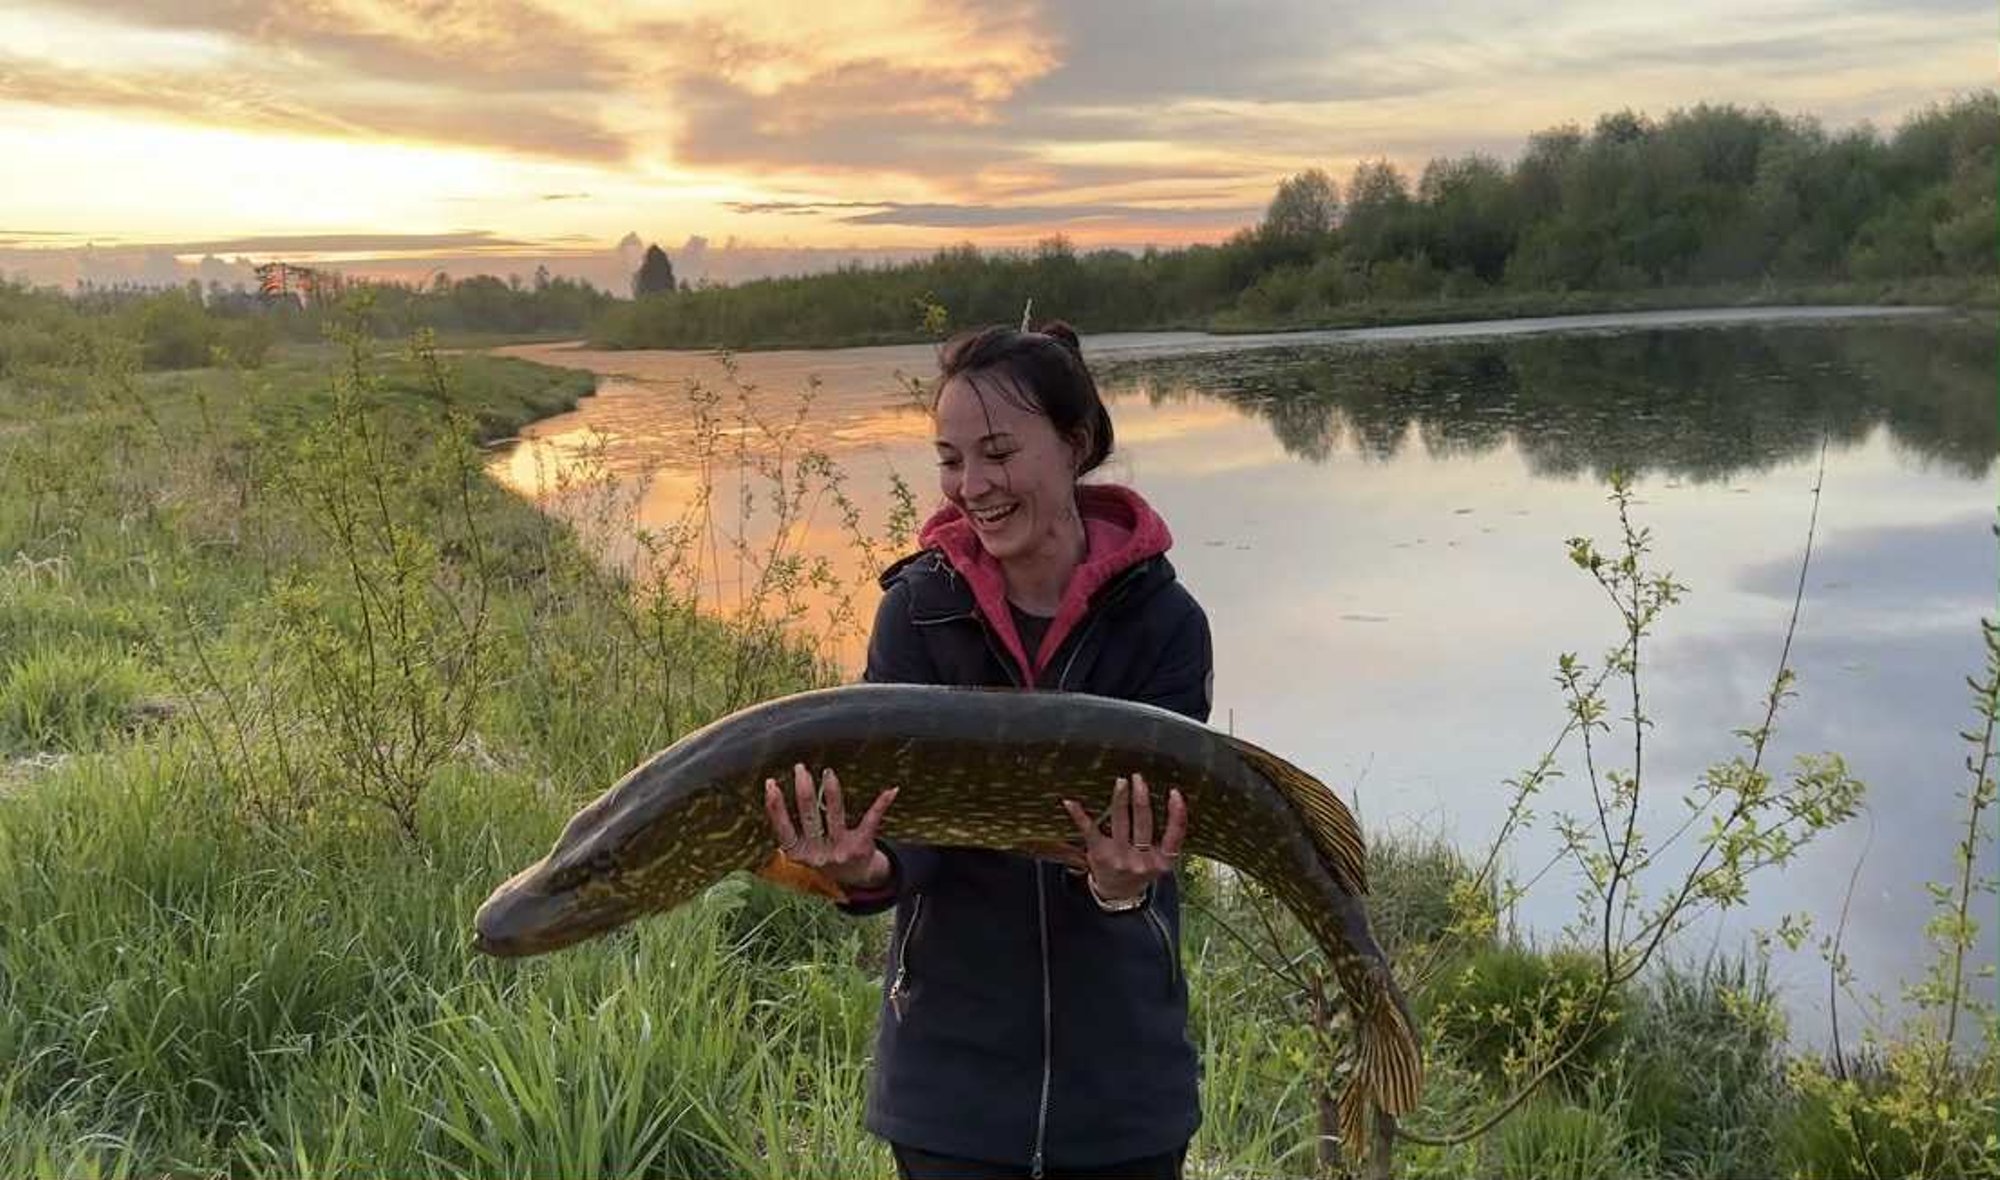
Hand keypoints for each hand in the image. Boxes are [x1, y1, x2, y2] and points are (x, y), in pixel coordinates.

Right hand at [763, 763, 896, 889]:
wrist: (854, 878)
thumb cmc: (823, 855)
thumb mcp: (802, 849)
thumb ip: (789, 827)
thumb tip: (770, 787)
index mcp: (799, 854)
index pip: (783, 828)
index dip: (775, 806)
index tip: (771, 783)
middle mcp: (818, 854)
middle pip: (809, 816)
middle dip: (804, 790)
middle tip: (801, 768)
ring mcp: (840, 850)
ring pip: (835, 814)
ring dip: (832, 791)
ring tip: (827, 773)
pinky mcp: (862, 846)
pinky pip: (871, 820)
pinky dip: (881, 804)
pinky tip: (890, 790)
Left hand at [1061, 773, 1186, 902]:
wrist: (1119, 895)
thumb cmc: (1142, 868)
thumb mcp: (1161, 860)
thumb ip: (1169, 837)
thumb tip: (1173, 797)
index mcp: (1163, 860)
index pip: (1175, 834)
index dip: (1177, 813)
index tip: (1174, 793)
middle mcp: (1142, 860)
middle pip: (1143, 824)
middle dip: (1141, 799)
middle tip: (1138, 779)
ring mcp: (1120, 858)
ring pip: (1120, 822)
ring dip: (1120, 800)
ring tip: (1121, 782)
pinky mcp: (1099, 855)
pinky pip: (1089, 831)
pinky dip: (1079, 815)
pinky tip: (1071, 802)